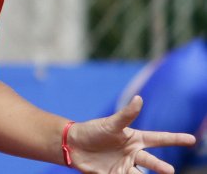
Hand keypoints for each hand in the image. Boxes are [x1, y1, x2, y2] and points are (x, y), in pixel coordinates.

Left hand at [66, 95, 196, 172]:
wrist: (73, 145)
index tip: (191, 139)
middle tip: (168, 170)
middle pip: (151, 161)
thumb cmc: (93, 130)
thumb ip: (126, 115)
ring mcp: (125, 166)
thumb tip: (139, 99)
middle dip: (160, 166)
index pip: (159, 139)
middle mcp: (133, 154)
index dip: (175, 139)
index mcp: (135, 139)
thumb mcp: (110, 123)